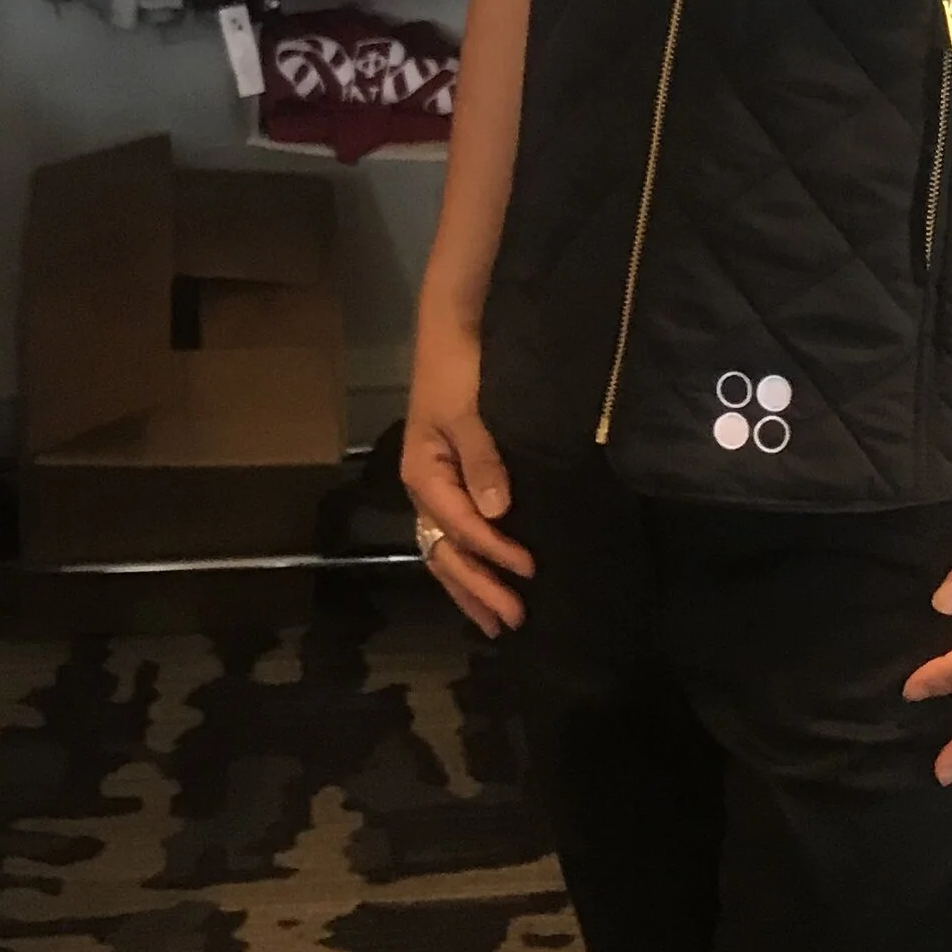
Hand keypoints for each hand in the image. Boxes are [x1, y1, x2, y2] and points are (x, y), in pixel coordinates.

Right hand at [400, 317, 534, 637]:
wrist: (452, 330)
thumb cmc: (458, 369)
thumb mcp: (469, 412)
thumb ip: (483, 462)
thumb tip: (497, 513)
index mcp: (423, 474)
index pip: (460, 526)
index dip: (494, 552)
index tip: (528, 570)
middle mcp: (424, 488)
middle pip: (446, 552)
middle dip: (478, 588)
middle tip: (512, 620)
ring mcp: (436, 488)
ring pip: (448, 551)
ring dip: (471, 586)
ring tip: (496, 621)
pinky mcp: (450, 481)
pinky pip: (456, 535)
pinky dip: (471, 563)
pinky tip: (487, 581)